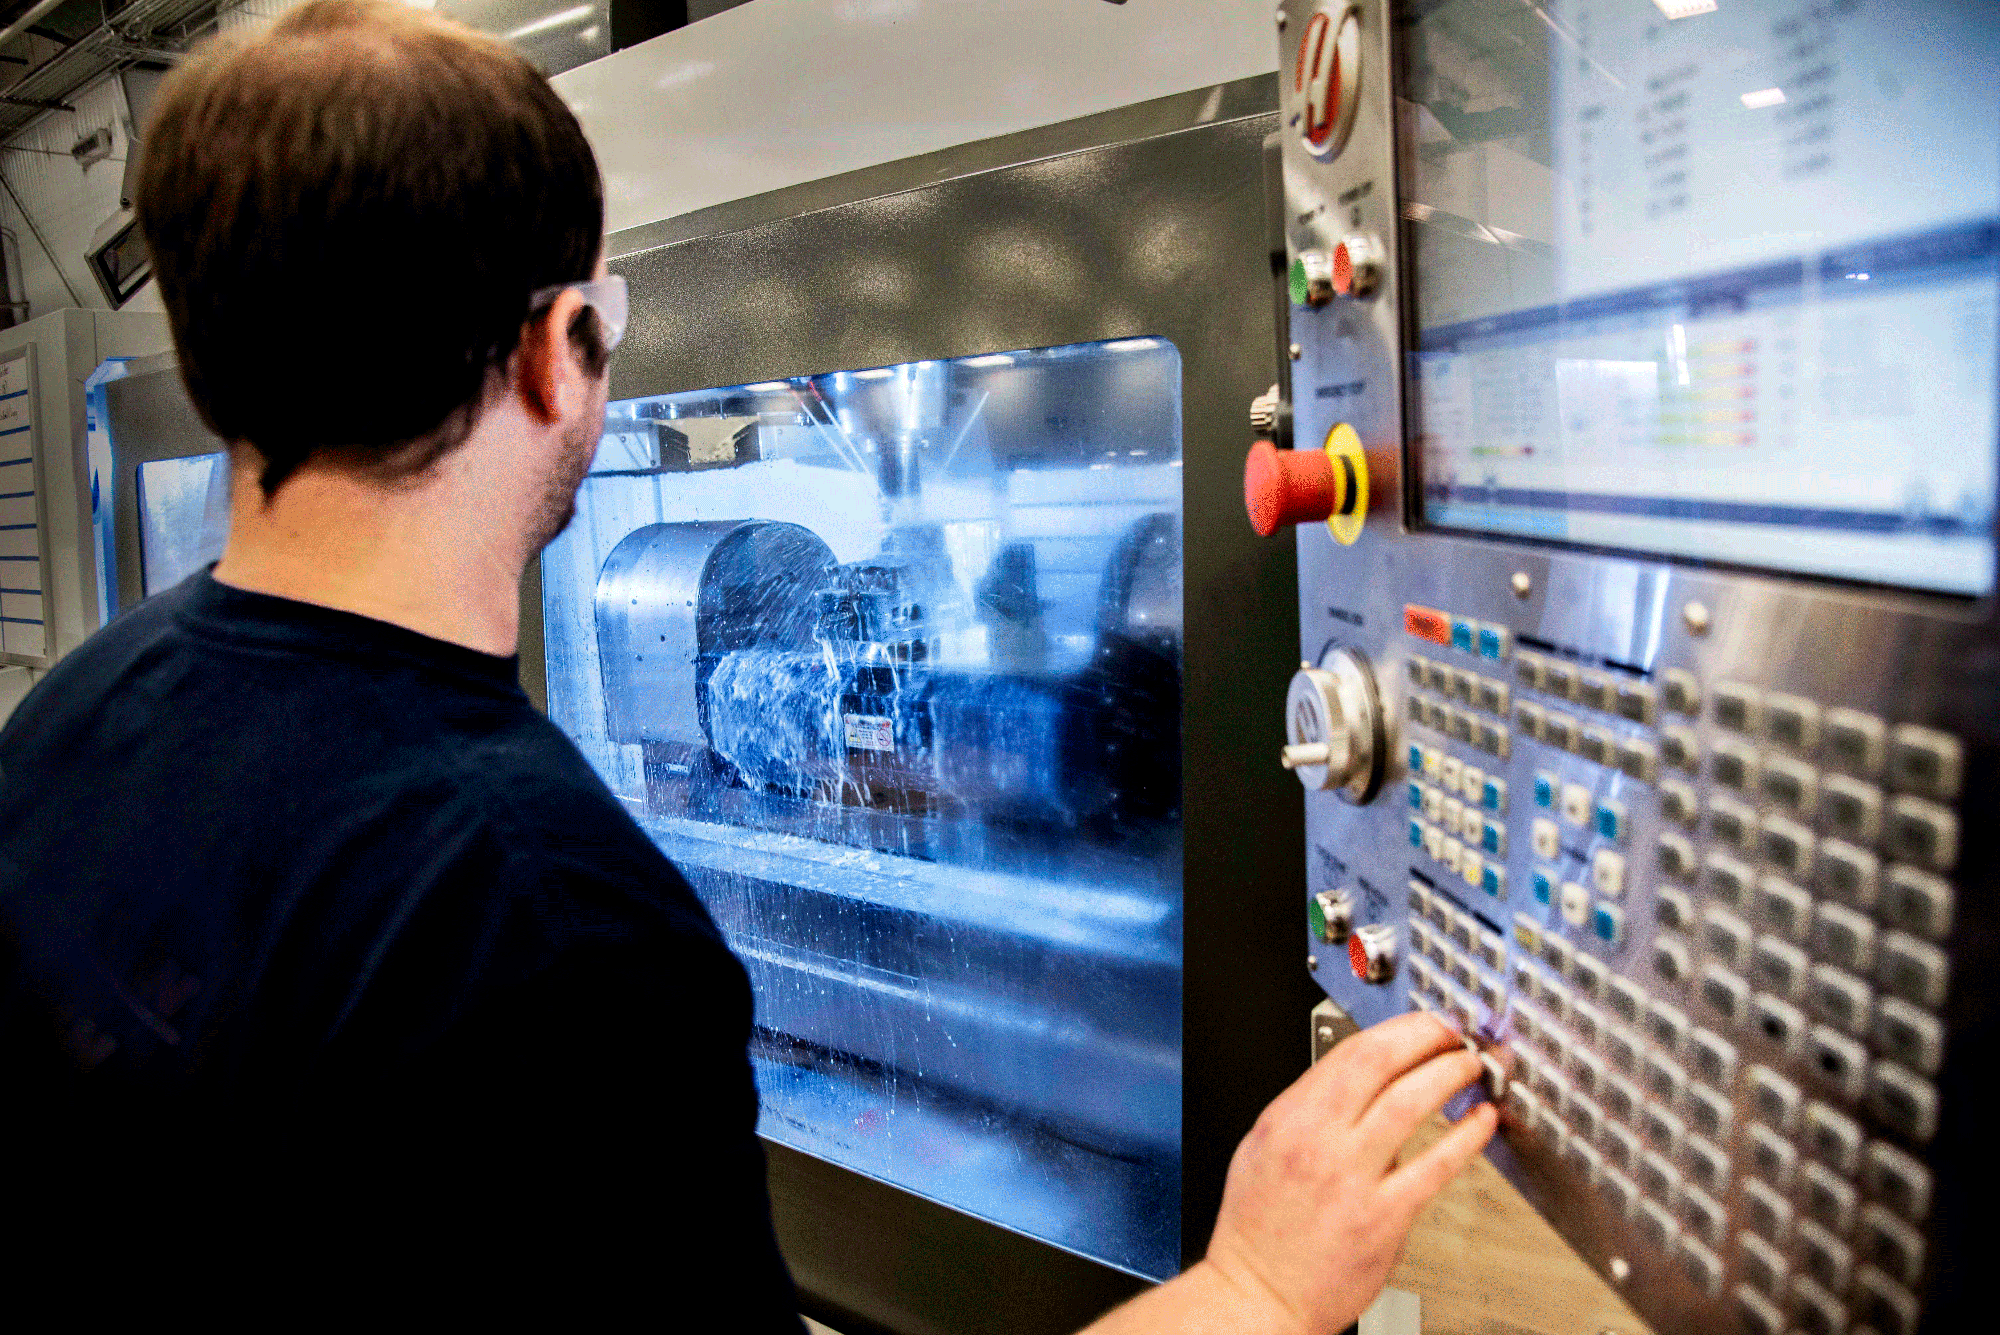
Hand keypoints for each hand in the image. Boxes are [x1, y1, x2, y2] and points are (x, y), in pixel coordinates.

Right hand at [1198, 1012, 1497, 1334]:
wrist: (1258, 1295)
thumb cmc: (1257, 1231)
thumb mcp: (1262, 1148)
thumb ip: (1308, 1112)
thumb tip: (1356, 1085)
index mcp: (1288, 1117)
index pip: (1351, 1051)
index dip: (1398, 1029)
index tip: (1424, 1023)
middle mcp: (1318, 1140)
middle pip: (1382, 1062)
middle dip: (1428, 1036)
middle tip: (1455, 1032)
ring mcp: (1352, 1178)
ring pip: (1411, 1103)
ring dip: (1450, 1075)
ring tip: (1472, 1066)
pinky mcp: (1382, 1218)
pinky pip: (1435, 1167)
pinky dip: (1465, 1137)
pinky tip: (1480, 1123)